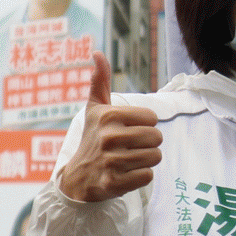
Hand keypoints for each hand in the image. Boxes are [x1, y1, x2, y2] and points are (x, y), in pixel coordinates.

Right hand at [57, 52, 162, 201]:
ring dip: (145, 160)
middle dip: (148, 144)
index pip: (152, 118)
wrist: (77, 177)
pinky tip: (126, 174)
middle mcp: (109, 137)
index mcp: (108, 116)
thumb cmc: (92, 138)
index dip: (145, 125)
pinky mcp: (114, 183)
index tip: (128, 130)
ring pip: (155, 157)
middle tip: (131, 147)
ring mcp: (111, 161)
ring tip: (128, 161)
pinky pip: (148, 176)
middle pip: (157, 138)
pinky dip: (141, 177)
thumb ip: (99, 81)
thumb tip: (98, 53)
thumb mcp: (94, 109)